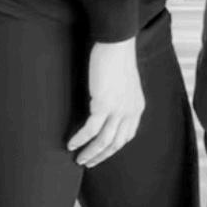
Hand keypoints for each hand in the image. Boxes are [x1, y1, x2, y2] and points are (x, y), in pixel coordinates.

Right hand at [68, 39, 144, 167]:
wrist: (116, 43)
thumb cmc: (116, 58)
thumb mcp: (124, 84)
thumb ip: (120, 99)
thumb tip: (105, 110)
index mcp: (136, 108)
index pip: (126, 136)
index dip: (112, 148)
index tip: (100, 154)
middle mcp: (130, 112)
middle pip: (115, 143)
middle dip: (100, 156)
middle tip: (87, 162)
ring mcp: (118, 110)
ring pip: (103, 141)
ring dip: (90, 152)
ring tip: (78, 159)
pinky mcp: (104, 104)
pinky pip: (90, 129)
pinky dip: (80, 139)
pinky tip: (70, 144)